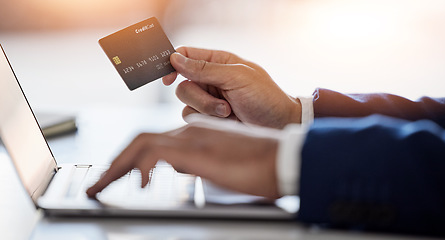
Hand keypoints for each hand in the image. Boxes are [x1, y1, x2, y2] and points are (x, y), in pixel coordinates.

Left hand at [86, 115, 281, 198]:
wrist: (282, 158)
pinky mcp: (198, 152)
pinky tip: (142, 186)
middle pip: (140, 139)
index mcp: (195, 133)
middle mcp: (189, 131)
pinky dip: (143, 169)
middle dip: (115, 162)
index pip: (152, 139)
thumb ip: (198, 162)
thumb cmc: (260, 164)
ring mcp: (192, 139)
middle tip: (99, 182)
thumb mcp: (220, 164)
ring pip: (142, 144)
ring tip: (103, 186)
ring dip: (118, 166)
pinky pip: (157, 154)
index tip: (117, 173)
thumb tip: (184, 169)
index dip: (129, 156)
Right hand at [163, 47, 300, 128]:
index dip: (172, 64)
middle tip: (223, 104)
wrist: (278, 124)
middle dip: (200, 97)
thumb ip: (205, 69)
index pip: (186, 55)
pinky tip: (227, 121)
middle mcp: (211, 79)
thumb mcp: (237, 78)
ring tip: (230, 113)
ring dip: (207, 110)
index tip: (168, 79)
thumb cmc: (264, 97)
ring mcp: (210, 98)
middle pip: (183, 84)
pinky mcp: (210, 117)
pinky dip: (207, 120)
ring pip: (187, 103)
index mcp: (218, 62)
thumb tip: (175, 59)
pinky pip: (193, 118)